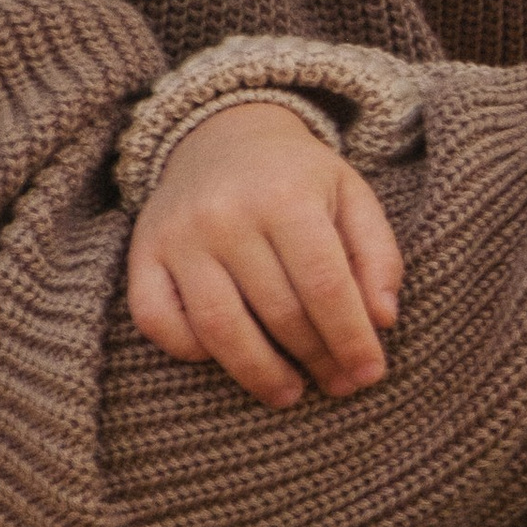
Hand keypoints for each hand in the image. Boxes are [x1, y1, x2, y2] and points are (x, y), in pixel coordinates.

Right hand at [124, 101, 403, 410]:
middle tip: (339, 385)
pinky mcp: (143, 253)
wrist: (223, 134)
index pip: (325, 285)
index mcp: (286, 196)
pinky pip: (157, 321)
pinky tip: (226, 357)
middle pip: (277, 311)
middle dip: (314, 358)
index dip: (350, 338)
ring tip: (289, 393)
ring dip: (258, 373)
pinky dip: (189, 350)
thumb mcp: (353, 197)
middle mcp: (226, 215)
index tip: (370, 373)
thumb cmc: (298, 178)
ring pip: (218, 327)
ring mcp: (179, 236)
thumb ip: (378, 255)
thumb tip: (383, 320)